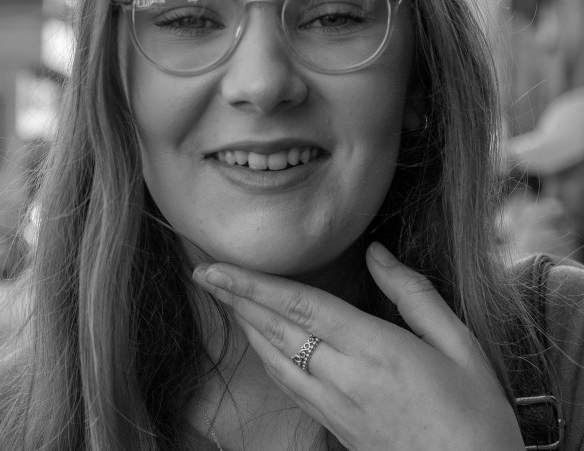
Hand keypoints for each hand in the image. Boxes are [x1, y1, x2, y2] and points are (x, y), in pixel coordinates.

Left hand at [192, 242, 522, 449]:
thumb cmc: (476, 415)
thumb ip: (414, 295)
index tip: (218, 267)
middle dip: (235, 298)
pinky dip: (264, 356)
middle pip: (276, 329)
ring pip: (274, 358)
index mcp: (375, 349)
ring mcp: (335, 405)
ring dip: (244, 324)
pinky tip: (256, 341)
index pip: (300, 307)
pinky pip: (287, 384)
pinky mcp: (333, 425)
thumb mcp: (461, 345)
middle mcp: (345, 377)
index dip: (253, 285)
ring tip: (221, 295)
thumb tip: (376, 252)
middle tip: (201, 271)